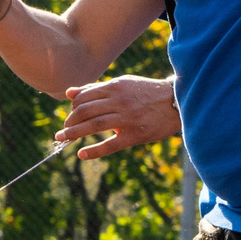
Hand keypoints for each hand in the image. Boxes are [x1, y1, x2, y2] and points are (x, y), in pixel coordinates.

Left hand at [55, 75, 179, 159]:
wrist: (178, 101)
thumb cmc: (146, 93)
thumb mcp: (122, 85)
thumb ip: (96, 89)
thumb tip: (69, 93)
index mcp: (115, 87)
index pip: (84, 97)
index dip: (72, 108)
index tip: (69, 116)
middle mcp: (120, 101)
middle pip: (85, 111)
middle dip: (70, 122)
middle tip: (63, 130)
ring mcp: (128, 118)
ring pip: (93, 126)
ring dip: (74, 133)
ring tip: (63, 139)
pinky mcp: (136, 135)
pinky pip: (111, 145)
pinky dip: (94, 151)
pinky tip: (81, 154)